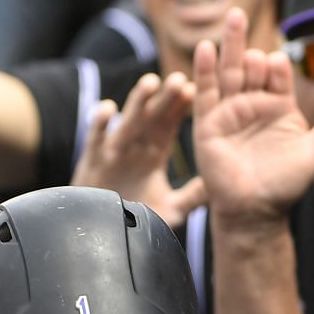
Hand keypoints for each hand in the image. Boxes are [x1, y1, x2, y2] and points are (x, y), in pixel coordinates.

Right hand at [70, 70, 204, 228]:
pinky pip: (96, 139)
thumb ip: (193, 197)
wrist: (100, 234)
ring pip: (128, 122)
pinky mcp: (92, 161)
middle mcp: (135, 146)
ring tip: (151, 82)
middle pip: (153, 117)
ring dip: (138, 102)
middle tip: (180, 79)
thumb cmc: (133, 215)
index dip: (181, 107)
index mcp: (154, 152)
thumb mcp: (170, 209)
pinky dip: (100, 124)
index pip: (170, 124)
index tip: (195, 90)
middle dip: (165, 98)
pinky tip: (108, 108)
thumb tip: (221, 188)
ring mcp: (114, 151)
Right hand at [190, 9, 313, 227]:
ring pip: (229, 72)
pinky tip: (207, 48)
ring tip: (233, 17)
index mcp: (279, 107)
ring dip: (230, 45)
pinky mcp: (208, 124)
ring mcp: (230, 112)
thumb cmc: (284, 185)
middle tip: (245, 17)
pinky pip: (206, 93)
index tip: (278, 62)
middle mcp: (254, 105)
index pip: (277, 76)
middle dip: (249, 45)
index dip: (276, 66)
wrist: (255, 211)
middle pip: (251, 66)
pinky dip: (205, 71)